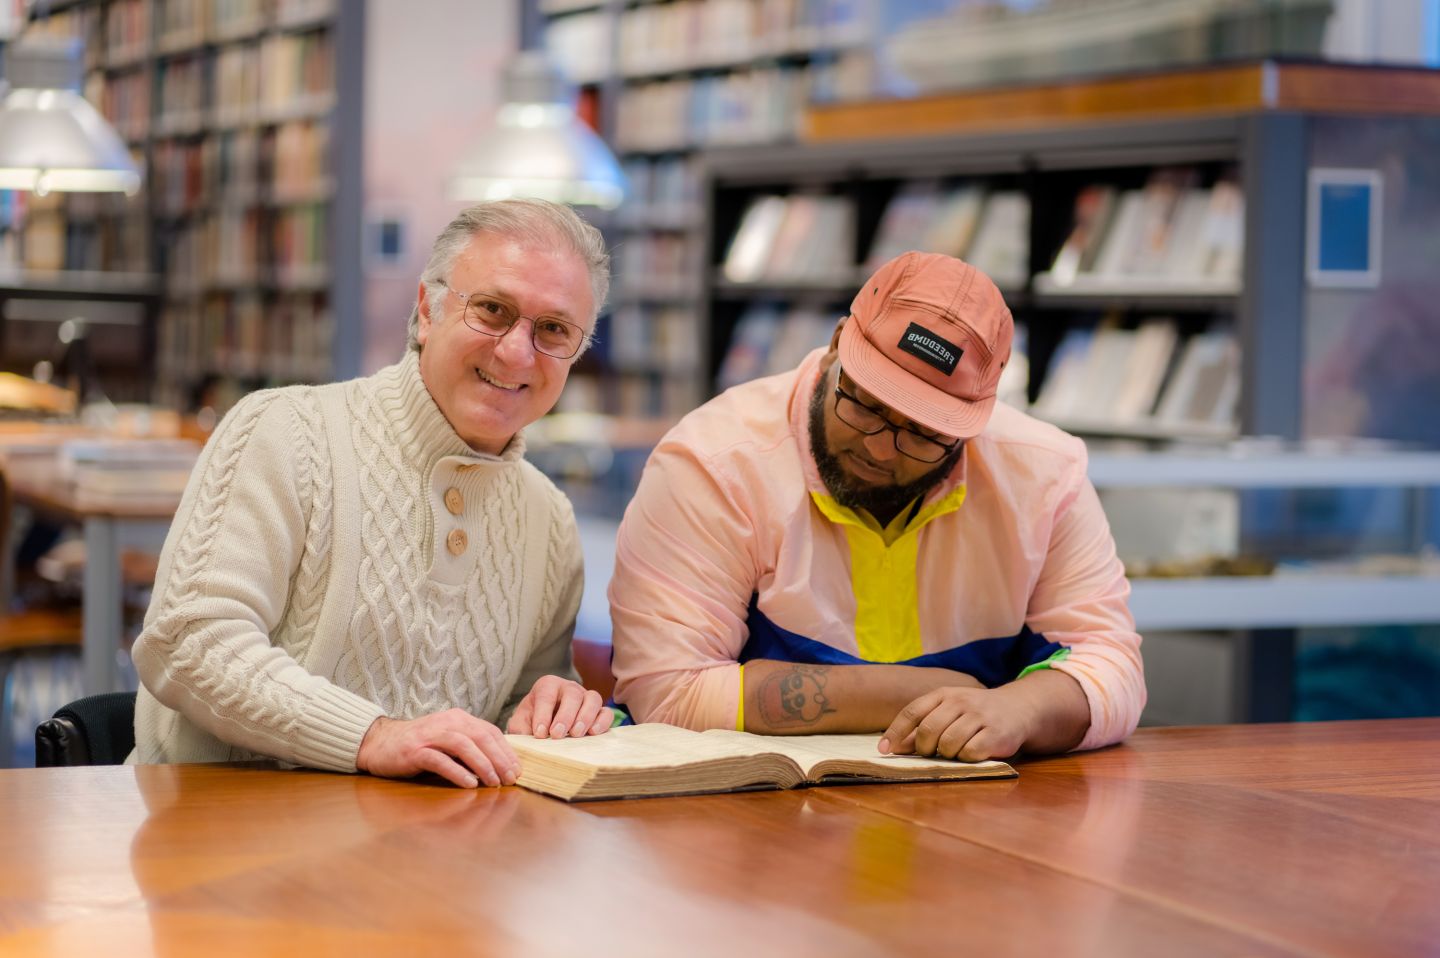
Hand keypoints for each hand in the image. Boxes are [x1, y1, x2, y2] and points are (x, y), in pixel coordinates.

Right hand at [357, 709, 517, 787]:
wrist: (379, 743)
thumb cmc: (419, 746)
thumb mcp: (448, 740)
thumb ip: (470, 747)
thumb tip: (499, 765)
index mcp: (459, 719)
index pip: (490, 731)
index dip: (506, 750)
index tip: (517, 769)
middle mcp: (447, 723)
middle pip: (481, 737)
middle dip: (499, 758)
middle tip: (511, 778)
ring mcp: (430, 736)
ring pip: (463, 745)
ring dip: (482, 764)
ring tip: (494, 782)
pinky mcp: (414, 751)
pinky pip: (440, 760)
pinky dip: (457, 771)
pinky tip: (469, 784)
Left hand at [506, 674, 612, 738]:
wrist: (545, 727)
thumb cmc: (532, 723)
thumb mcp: (520, 724)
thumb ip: (519, 730)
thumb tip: (525, 742)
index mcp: (547, 686)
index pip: (546, 694)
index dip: (543, 714)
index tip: (539, 734)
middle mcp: (569, 688)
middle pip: (572, 694)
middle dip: (565, 715)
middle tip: (557, 734)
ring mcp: (586, 698)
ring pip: (593, 699)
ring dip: (586, 716)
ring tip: (576, 734)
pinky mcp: (599, 712)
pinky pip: (607, 712)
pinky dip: (603, 722)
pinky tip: (593, 733)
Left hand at [879, 686, 1032, 761]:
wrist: (1018, 708)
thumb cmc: (974, 713)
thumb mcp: (948, 711)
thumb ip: (922, 726)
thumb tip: (894, 746)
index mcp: (943, 693)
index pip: (912, 712)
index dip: (895, 732)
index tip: (884, 750)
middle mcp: (960, 701)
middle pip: (928, 730)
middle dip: (924, 748)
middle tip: (931, 753)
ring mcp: (979, 716)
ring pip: (948, 744)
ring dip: (947, 755)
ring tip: (955, 751)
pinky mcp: (995, 733)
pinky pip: (970, 753)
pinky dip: (966, 759)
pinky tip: (972, 753)